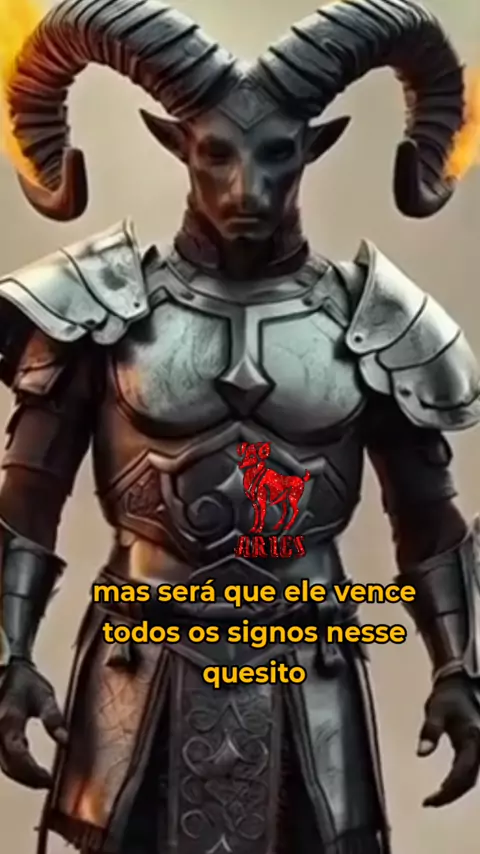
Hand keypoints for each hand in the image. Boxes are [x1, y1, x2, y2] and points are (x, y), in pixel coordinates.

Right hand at [0, 658, 66, 788]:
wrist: (8, 671)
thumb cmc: (27, 682)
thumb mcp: (44, 696)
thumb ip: (53, 718)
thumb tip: (66, 741)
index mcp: (8, 720)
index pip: (18, 755)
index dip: (32, 772)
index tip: (49, 780)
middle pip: (8, 766)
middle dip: (28, 778)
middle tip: (48, 783)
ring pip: (2, 765)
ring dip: (20, 776)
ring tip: (41, 779)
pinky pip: (1, 758)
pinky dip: (14, 767)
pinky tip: (29, 768)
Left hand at [417, 672, 479, 806]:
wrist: (458, 684)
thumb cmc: (446, 697)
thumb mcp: (435, 710)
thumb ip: (430, 731)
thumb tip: (421, 754)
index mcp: (473, 738)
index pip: (463, 774)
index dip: (448, 791)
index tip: (429, 800)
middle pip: (469, 780)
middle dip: (450, 794)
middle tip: (429, 801)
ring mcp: (479, 747)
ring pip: (472, 778)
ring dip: (456, 790)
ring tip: (435, 796)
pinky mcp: (475, 748)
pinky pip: (471, 771)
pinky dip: (459, 781)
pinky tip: (446, 785)